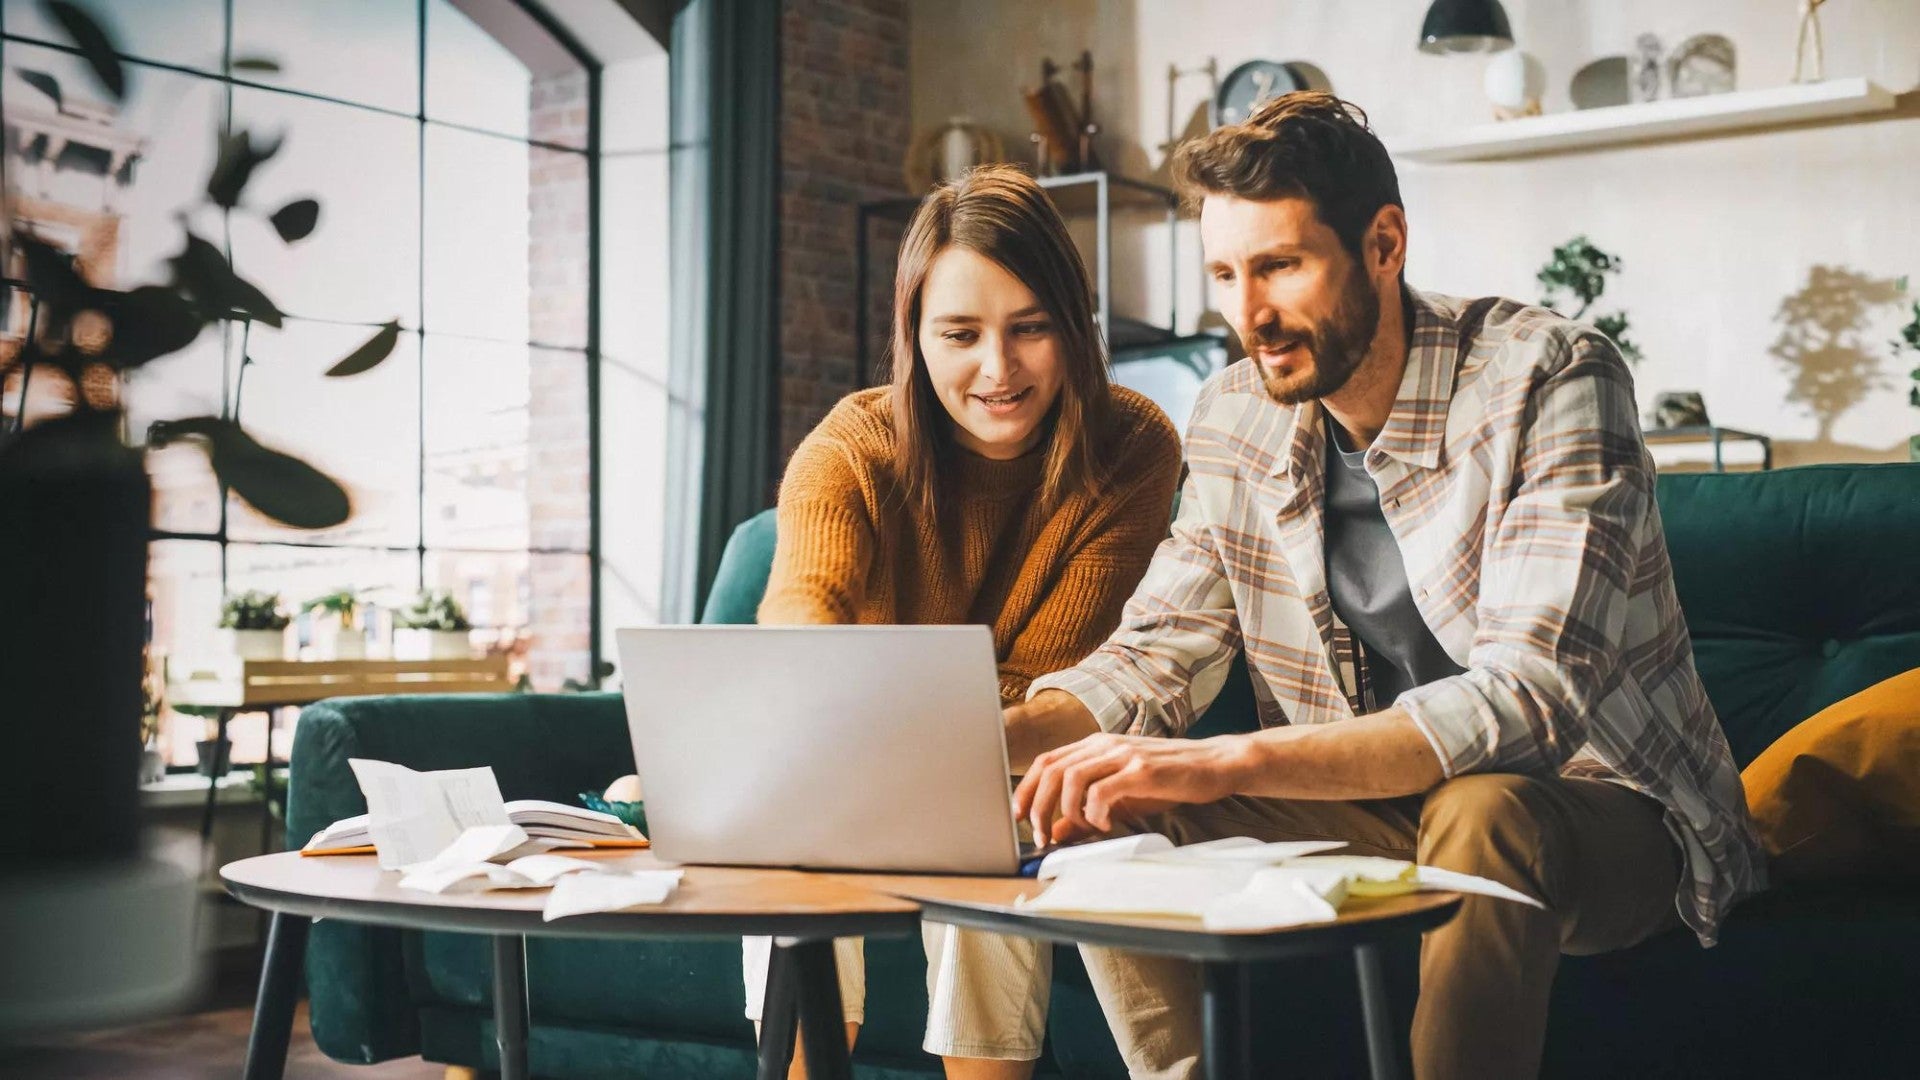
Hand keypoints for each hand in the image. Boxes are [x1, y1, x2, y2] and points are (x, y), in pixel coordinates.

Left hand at [1013, 733, 1246, 843]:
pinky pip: (1102, 791)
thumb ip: (1088, 811)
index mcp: (1096, 746)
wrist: (1214, 764)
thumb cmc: (1169, 778)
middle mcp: (1105, 744)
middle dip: (1039, 807)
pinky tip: (1107, 825)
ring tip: (1080, 830)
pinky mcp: (1141, 770)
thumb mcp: (1122, 795)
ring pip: (1071, 779)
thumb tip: (1056, 831)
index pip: (1046, 762)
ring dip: (1066, 812)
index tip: (1019, 817)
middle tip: (1041, 836)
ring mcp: (1123, 754)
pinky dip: (1095, 813)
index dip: (1027, 790)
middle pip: (1051, 770)